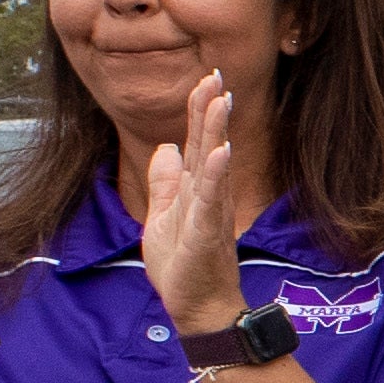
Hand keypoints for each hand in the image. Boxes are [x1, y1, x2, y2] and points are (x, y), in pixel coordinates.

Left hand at [137, 71, 251, 335]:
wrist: (197, 307)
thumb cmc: (183, 266)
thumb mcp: (161, 218)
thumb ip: (165, 183)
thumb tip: (166, 148)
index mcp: (195, 190)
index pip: (198, 143)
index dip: (199, 111)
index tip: (205, 79)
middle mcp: (208, 195)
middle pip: (209, 144)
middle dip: (210, 109)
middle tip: (216, 75)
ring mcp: (210, 212)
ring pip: (214, 165)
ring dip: (218, 132)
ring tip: (221, 100)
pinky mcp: (208, 233)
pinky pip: (212, 200)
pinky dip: (217, 174)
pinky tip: (222, 151)